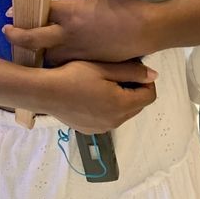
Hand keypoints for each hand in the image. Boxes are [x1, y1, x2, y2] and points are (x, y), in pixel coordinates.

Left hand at [4, 0, 155, 63]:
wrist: (147, 30)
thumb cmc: (128, 8)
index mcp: (72, 13)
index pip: (41, 11)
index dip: (23, 11)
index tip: (10, 11)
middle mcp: (69, 33)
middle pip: (33, 38)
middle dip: (16, 36)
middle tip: (7, 32)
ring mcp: (76, 50)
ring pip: (46, 55)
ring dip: (36, 52)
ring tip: (28, 48)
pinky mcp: (86, 61)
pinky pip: (64, 63)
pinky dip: (56, 61)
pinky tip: (54, 59)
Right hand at [41, 59, 156, 132]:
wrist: (45, 92)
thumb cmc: (75, 75)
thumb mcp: (105, 68)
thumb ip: (132, 72)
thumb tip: (154, 76)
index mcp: (121, 106)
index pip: (149, 96)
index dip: (146, 82)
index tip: (134, 70)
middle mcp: (115, 122)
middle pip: (138, 106)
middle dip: (134, 90)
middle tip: (119, 74)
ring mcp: (101, 128)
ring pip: (124, 113)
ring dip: (122, 99)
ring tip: (105, 83)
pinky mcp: (90, 130)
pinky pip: (109, 119)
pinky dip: (109, 108)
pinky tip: (94, 95)